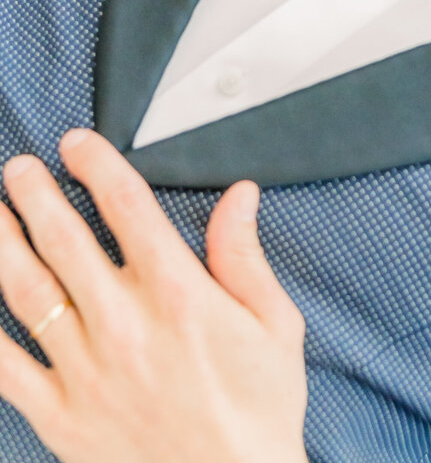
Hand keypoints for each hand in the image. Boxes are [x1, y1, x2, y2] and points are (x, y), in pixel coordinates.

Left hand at [0, 130, 307, 462]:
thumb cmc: (257, 411)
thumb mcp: (275, 325)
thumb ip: (244, 256)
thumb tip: (238, 196)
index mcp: (178, 293)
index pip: (126, 206)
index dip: (96, 165)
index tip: (76, 143)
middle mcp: (125, 323)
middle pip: (65, 238)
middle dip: (35, 194)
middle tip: (19, 168)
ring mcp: (85, 370)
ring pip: (28, 290)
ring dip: (4, 242)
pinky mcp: (60, 415)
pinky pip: (6, 368)